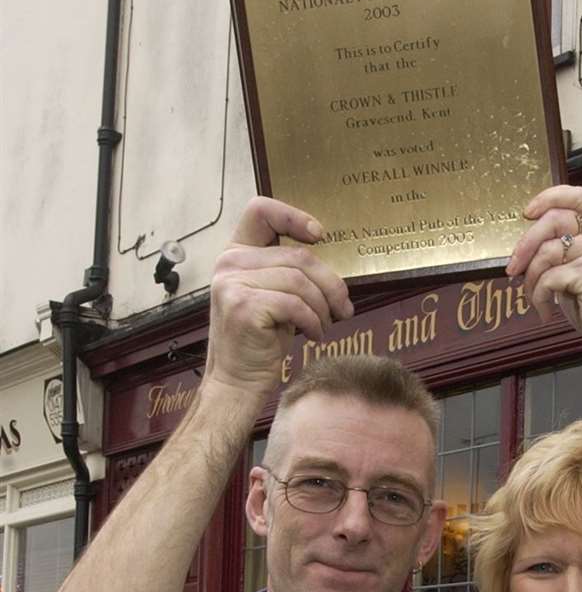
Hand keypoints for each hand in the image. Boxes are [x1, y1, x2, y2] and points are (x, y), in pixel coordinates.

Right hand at [203, 196, 353, 395]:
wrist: (238, 381)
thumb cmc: (262, 339)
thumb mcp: (274, 295)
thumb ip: (289, 271)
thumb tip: (332, 263)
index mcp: (235, 254)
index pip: (261, 211)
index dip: (294, 217)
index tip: (320, 236)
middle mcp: (228, 263)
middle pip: (298, 256)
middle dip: (330, 284)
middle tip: (343, 309)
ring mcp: (232, 284)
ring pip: (301, 281)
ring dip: (323, 307)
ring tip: (324, 325)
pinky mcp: (244, 307)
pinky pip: (296, 304)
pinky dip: (313, 321)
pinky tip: (313, 334)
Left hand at [506, 186, 581, 370]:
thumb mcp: (577, 272)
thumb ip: (560, 253)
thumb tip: (523, 247)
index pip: (577, 196)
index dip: (549, 197)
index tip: (527, 212)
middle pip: (553, 220)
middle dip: (525, 245)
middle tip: (512, 268)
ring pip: (546, 252)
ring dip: (530, 279)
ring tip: (533, 297)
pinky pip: (549, 278)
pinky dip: (539, 297)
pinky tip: (545, 311)